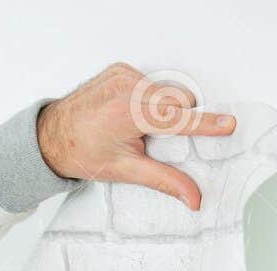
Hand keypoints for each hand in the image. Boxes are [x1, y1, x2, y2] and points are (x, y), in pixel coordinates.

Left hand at [35, 62, 235, 209]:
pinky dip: (147, 98)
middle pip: (177, 102)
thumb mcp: (124, 170)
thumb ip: (164, 180)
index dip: (205, 124)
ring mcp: (122, 75)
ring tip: (135, 126)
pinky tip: (127, 113)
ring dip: (161, 109)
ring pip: (166, 91)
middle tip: (154, 139)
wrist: (49, 137)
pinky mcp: (119, 69)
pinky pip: (150, 82)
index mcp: (128, 113)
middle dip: (175, 121)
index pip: (178, 119)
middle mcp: (126, 88)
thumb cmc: (80, 152)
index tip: (227, 124)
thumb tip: (192, 195)